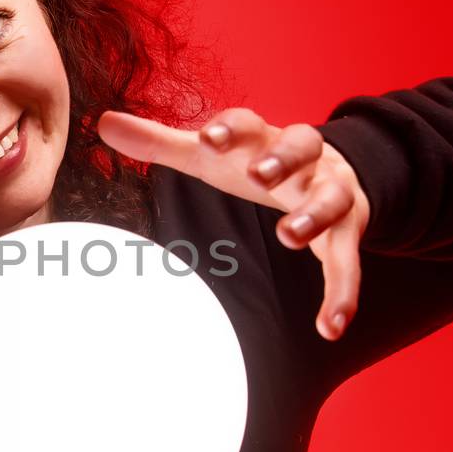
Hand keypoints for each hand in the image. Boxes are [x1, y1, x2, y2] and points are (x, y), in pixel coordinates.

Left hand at [96, 108, 369, 340]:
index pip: (250, 123)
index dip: (231, 128)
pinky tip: (329, 328)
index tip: (209, 138)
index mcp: (265, 137)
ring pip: (333, 198)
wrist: (329, 170)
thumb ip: (159, 143)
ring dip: (314, 215)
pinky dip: (342, 294)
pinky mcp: (348, 232)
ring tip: (290, 237)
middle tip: (260, 177)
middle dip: (282, 160)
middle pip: (303, 145)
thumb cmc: (255, 162)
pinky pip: (349, 263)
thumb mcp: (211, 156)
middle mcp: (306, 159)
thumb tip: (103, 124)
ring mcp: (332, 192)